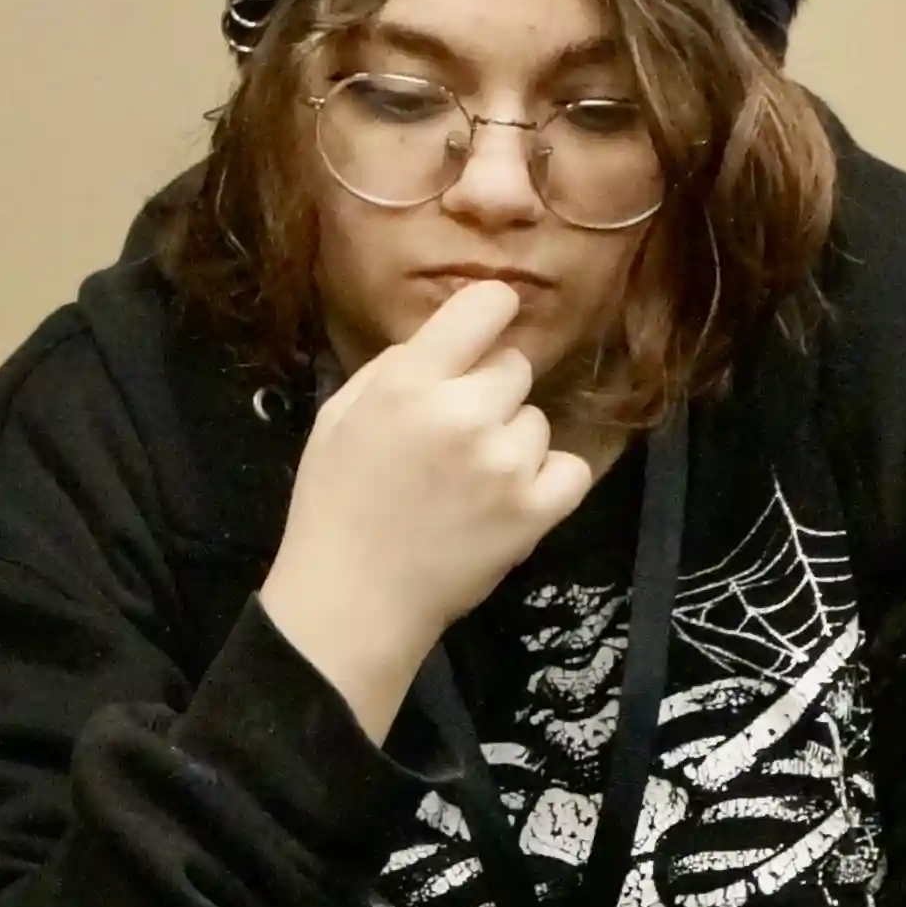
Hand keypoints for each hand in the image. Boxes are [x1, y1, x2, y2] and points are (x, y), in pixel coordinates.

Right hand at [259, 279, 598, 734]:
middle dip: (490, 392)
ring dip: (512, 442)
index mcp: (410, 382)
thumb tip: (449, 341)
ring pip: (536, 421)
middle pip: (515, 367)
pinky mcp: (533, 512)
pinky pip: (571, 469)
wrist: (353, 601)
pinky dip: (549, 481)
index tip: (483, 337)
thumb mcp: (339, 416)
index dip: (489, 316)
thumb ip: (395, 368)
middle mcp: (463, 414)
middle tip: (457, 435)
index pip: (486, 305)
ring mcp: (504, 464)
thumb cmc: (334, 506)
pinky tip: (513, 497)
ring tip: (474, 480)